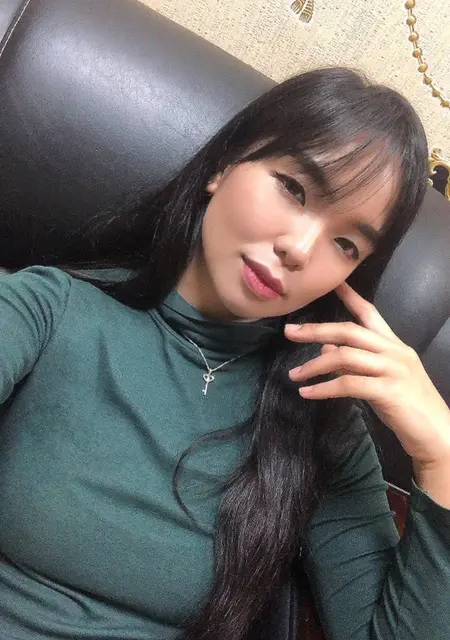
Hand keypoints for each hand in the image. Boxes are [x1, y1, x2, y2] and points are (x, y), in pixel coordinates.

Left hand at [285, 282, 449, 466]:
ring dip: (314, 365)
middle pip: (349, 331)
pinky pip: (348, 384)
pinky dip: (324, 388)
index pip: (370, 313)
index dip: (350, 297)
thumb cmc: (407, 407)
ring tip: (294, 375)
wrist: (437, 435)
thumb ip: (356, 363)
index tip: (333, 283)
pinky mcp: (389, 391)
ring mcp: (393, 370)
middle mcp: (395, 351)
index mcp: (394, 345)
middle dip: (316, 330)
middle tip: (289, 331)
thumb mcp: (378, 379)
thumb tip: (326, 349)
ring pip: (345, 356)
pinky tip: (308, 393)